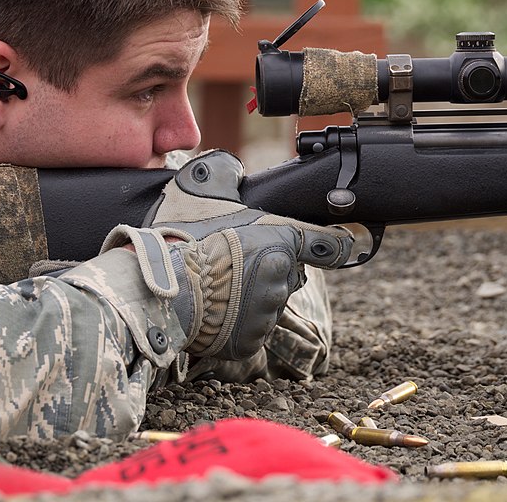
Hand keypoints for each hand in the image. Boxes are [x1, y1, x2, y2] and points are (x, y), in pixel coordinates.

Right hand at [133, 150, 351, 359]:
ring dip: (252, 298)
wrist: (158, 290)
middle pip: (288, 274)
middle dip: (270, 269)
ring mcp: (266, 315)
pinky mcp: (249, 343)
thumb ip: (224, 173)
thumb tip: (232, 165)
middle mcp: (281, 280)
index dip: (334, 244)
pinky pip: (251, 331)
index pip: (325, 245)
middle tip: (233, 263)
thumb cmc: (179, 239)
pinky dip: (236, 325)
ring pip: (269, 304)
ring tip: (217, 288)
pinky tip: (213, 311)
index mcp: (279, 242)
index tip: (349, 244)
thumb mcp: (198, 190)